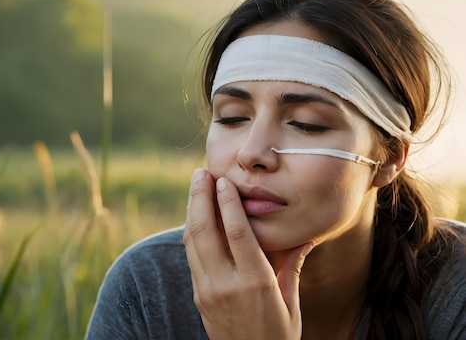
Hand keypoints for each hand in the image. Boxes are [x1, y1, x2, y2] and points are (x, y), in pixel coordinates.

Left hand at [183, 169, 313, 339]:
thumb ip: (292, 267)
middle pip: (205, 231)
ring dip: (191, 210)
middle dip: (200, 198)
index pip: (237, 234)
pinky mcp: (198, 295)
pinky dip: (192, 231)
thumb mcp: (291, 303)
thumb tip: (306, 236)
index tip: (223, 180)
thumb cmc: (278, 336)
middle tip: (200, 173)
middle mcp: (226, 285)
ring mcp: (207, 291)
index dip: (227, 203)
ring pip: (192, 242)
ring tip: (196, 186)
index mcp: (256, 283)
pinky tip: (195, 215)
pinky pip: (192, 256)